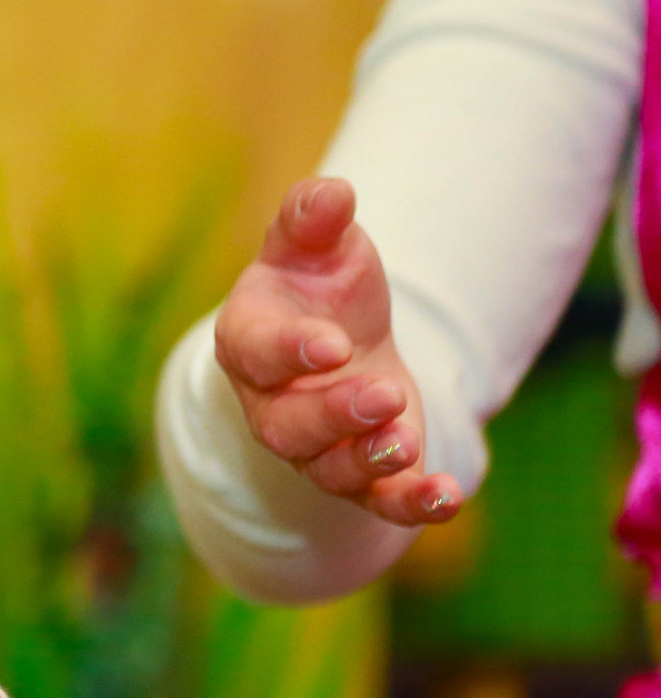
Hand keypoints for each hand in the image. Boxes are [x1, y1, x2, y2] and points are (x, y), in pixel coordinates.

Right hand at [214, 177, 462, 527]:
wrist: (339, 337)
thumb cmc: (317, 284)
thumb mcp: (316, 244)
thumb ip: (314, 218)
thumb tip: (332, 193)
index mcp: (250, 342)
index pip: (258, 353)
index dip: (291, 352)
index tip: (334, 344)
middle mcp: (272, 404)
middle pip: (288, 427)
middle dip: (335, 416)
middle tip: (382, 394)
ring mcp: (315, 445)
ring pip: (328, 469)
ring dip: (366, 462)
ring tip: (405, 442)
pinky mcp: (361, 471)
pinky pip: (377, 499)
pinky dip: (410, 504)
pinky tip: (446, 496)